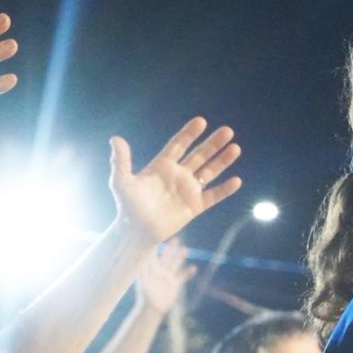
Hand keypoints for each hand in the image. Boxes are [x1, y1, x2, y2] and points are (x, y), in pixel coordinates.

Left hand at [109, 117, 241, 243]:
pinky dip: (225, 189)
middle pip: (199, 155)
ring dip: (222, 161)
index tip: (201, 121)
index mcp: (162, 166)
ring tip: (235, 148)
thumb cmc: (127, 206)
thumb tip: (115, 138)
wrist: (137, 231)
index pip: (179, 145)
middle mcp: (178, 175)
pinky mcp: (195, 206)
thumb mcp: (121, 181)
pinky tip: (236, 181)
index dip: (190, 133)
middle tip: (227, 131)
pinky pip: (213, 196)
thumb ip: (121, 160)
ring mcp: (188, 190)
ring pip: (209, 172)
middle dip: (213, 143)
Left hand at [135, 239, 196, 312]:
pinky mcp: (174, 284)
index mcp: (151, 269)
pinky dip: (188, 273)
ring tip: (185, 249)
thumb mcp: (144, 280)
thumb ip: (145, 267)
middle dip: (171, 248)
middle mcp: (160, 271)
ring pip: (175, 264)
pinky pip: (182, 277)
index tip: (158, 235)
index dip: (156, 245)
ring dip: (180, 257)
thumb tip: (145, 255)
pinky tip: (194, 267)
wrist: (152, 308)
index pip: (154, 254)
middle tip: (176, 238)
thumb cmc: (145, 294)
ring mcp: (167, 277)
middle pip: (166, 257)